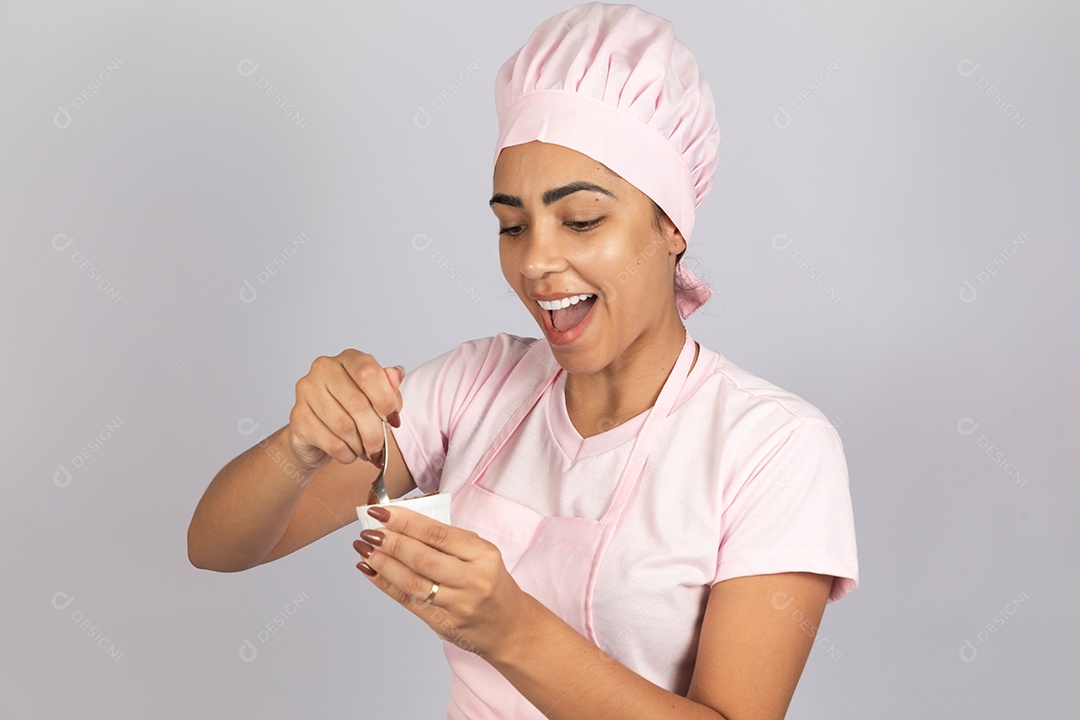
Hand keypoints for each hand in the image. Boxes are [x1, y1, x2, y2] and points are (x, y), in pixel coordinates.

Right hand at [287, 350, 404, 471]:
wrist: (315, 436)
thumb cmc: (350, 412)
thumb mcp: (376, 398)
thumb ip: (388, 387)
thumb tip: (396, 374)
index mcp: (348, 358)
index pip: (369, 373)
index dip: (386, 400)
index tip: (393, 420)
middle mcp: (324, 369)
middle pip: (358, 403)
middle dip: (375, 432)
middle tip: (380, 446)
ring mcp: (307, 391)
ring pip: (345, 426)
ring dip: (361, 445)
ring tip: (365, 450)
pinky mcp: (297, 417)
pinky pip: (332, 442)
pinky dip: (347, 454)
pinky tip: (349, 453)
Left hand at [352, 506, 528, 657]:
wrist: (509, 626)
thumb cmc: (491, 582)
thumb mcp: (482, 554)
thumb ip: (448, 540)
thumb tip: (402, 523)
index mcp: (483, 555)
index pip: (438, 535)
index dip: (406, 522)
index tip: (383, 512)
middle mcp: (473, 580)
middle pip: (423, 559)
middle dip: (391, 543)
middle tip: (369, 531)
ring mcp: (458, 605)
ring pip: (413, 583)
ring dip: (384, 564)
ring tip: (365, 549)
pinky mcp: (444, 624)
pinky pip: (409, 602)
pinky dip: (386, 585)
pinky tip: (371, 571)